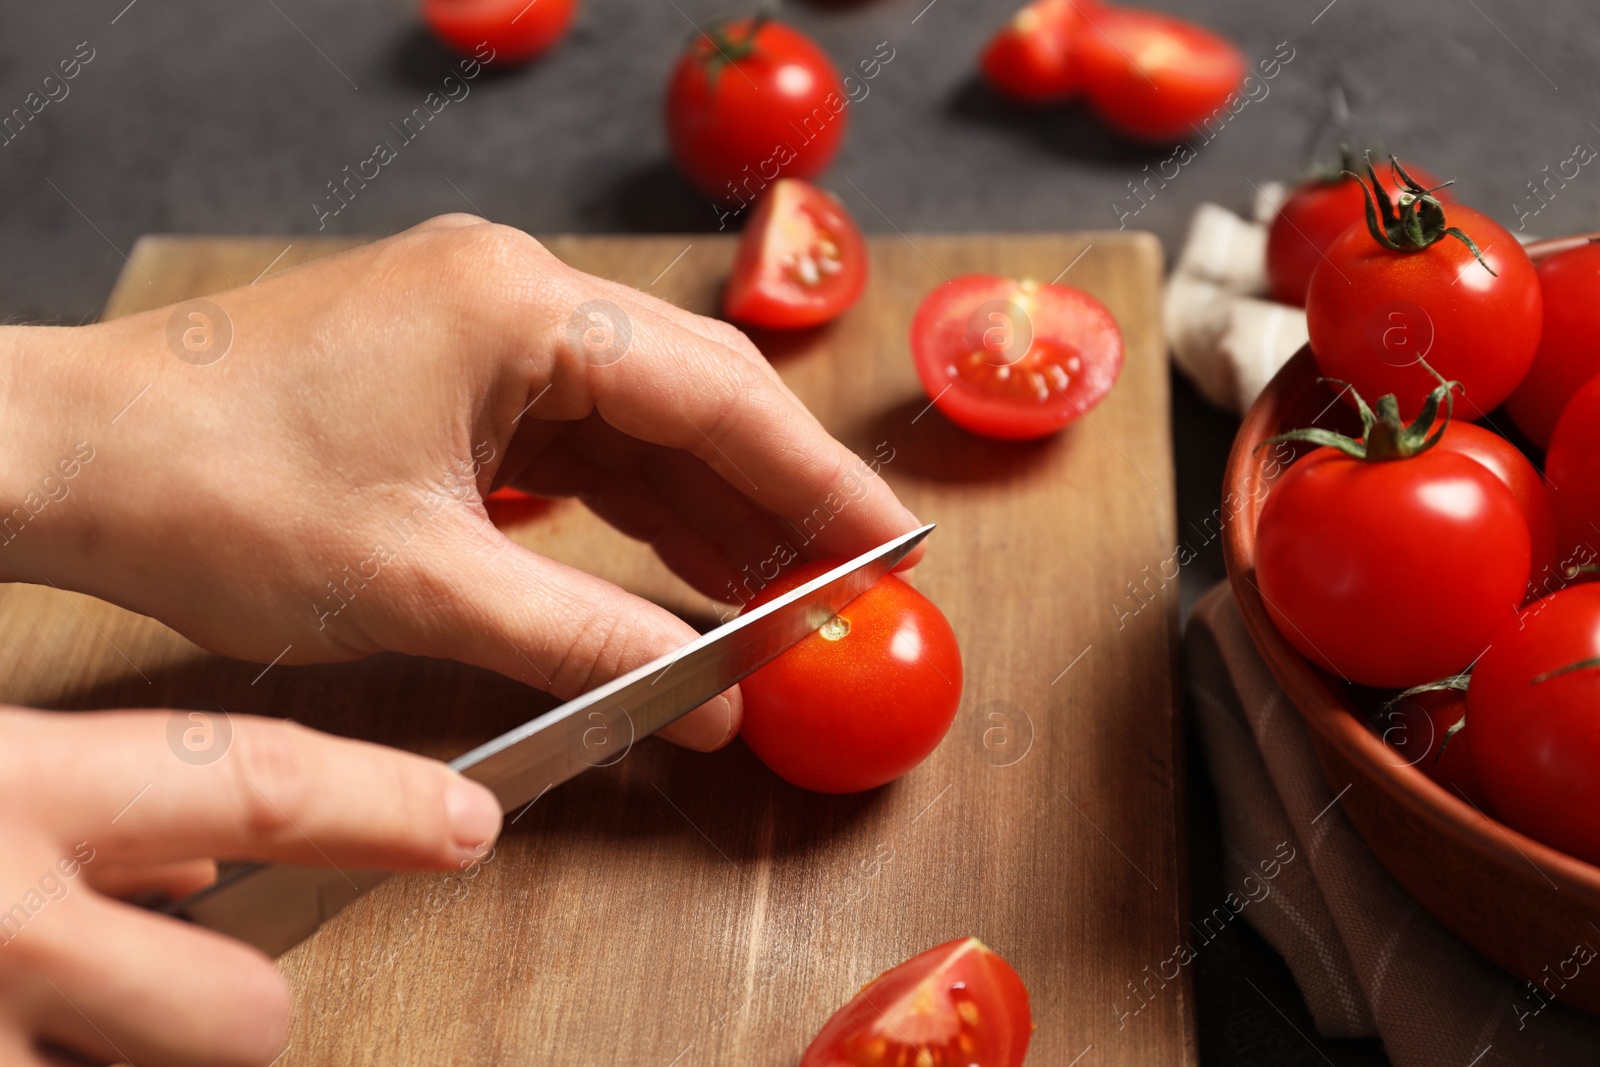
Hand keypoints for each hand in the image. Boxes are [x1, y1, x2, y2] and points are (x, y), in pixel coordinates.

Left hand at [0, 215, 920, 749]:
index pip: (714, 395)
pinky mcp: (456, 370)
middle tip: (851, 581)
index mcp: (519, 305)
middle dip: (776, 498)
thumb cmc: (218, 493)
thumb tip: (708, 697)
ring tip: (785, 593)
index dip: (814, 482)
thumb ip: (586, 638)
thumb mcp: (424, 585)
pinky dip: (635, 506)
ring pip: (642, 421)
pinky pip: (579, 440)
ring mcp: (484, 325)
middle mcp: (514, 291)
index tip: (885, 544)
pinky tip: (689, 566)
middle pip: (694, 397)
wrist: (73, 458)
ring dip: (710, 509)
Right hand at [0, 707, 500, 1066]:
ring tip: (50, 1007)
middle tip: (173, 975)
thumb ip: (87, 809)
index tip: (467, 823)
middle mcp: (11, 924)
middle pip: (249, 1010)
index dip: (385, 809)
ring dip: (135, 1052)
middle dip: (241, 1002)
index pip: (262, 791)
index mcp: (21, 786)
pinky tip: (27, 1034)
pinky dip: (61, 1066)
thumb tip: (195, 876)